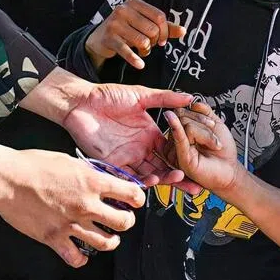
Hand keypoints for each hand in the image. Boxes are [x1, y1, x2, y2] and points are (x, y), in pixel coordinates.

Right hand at [0, 141, 151, 266]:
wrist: (7, 179)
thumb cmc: (33, 164)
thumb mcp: (69, 160)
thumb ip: (88, 173)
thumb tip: (101, 179)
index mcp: (92, 182)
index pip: (131, 193)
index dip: (137, 198)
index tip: (135, 200)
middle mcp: (86, 205)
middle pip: (123, 222)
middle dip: (127, 221)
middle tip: (123, 219)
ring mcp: (71, 224)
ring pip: (106, 243)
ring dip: (111, 241)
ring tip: (109, 238)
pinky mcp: (54, 238)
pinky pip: (76, 258)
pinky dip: (81, 258)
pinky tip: (80, 252)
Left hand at [62, 81, 192, 184]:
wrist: (80, 101)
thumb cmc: (107, 96)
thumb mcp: (140, 95)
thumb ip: (165, 98)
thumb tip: (190, 97)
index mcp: (149, 134)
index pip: (170, 150)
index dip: (184, 158)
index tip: (198, 164)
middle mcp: (140, 148)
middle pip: (163, 167)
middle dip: (178, 176)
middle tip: (194, 184)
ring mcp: (126, 157)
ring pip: (148, 174)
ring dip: (163, 179)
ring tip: (175, 179)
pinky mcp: (111, 163)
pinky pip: (127, 176)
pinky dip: (139, 181)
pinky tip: (152, 181)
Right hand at [85, 0, 185, 70]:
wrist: (99, 39)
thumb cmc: (126, 30)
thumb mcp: (143, 24)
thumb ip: (164, 27)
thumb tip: (183, 31)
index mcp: (134, 3)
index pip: (159, 16)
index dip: (165, 31)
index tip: (162, 40)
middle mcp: (123, 10)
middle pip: (152, 29)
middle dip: (153, 42)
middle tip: (148, 46)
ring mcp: (114, 23)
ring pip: (142, 41)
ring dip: (145, 51)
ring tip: (142, 51)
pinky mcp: (109, 38)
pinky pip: (127, 51)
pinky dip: (135, 60)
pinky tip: (140, 65)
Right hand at [163, 104, 241, 197]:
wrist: (230, 171)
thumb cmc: (223, 153)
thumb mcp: (215, 126)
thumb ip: (204, 112)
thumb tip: (193, 102)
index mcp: (183, 132)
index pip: (181, 112)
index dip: (197, 113)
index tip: (211, 124)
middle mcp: (177, 140)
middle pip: (182, 116)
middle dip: (202, 123)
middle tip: (214, 137)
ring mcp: (177, 149)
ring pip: (185, 125)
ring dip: (206, 134)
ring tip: (213, 146)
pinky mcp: (180, 158)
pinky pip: (178, 138)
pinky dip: (177, 127)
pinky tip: (172, 120)